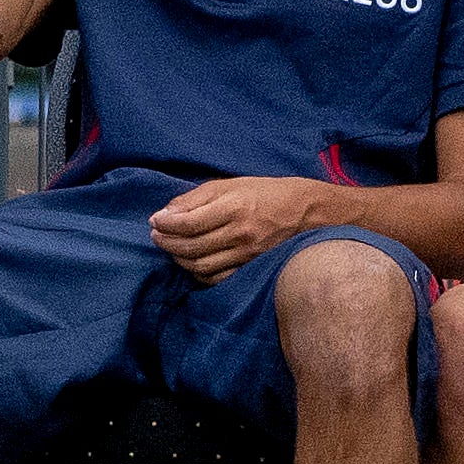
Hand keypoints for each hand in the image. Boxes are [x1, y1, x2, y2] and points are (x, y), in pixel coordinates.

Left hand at [148, 174, 317, 277]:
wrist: (308, 212)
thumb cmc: (266, 193)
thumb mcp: (230, 184)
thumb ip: (195, 198)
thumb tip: (164, 214)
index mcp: (235, 207)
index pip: (188, 223)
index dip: (165, 225)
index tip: (155, 222)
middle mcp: (241, 234)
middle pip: (191, 247)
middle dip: (167, 242)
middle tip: (157, 236)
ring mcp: (248, 255)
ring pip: (201, 266)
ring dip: (179, 258)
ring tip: (172, 247)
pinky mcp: (253, 268)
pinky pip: (217, 279)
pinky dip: (199, 273)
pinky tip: (193, 261)